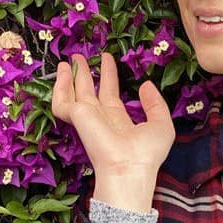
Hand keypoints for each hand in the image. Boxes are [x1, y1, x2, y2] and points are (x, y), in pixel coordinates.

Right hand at [51, 52, 175, 211]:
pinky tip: (63, 71)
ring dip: (70, 76)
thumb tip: (145, 84)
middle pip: (90, 90)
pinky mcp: (77, 117)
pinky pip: (62, 101)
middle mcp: (100, 118)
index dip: (109, 75)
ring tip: (68, 59)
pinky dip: (60, 87)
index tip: (108, 58)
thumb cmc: (147, 152)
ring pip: (74, 93)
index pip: (110, 93)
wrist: (129, 167)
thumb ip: (155, 104)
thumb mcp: (161, 124)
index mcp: (119, 120)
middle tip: (80, 55)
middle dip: (85, 73)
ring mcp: (87, 118)